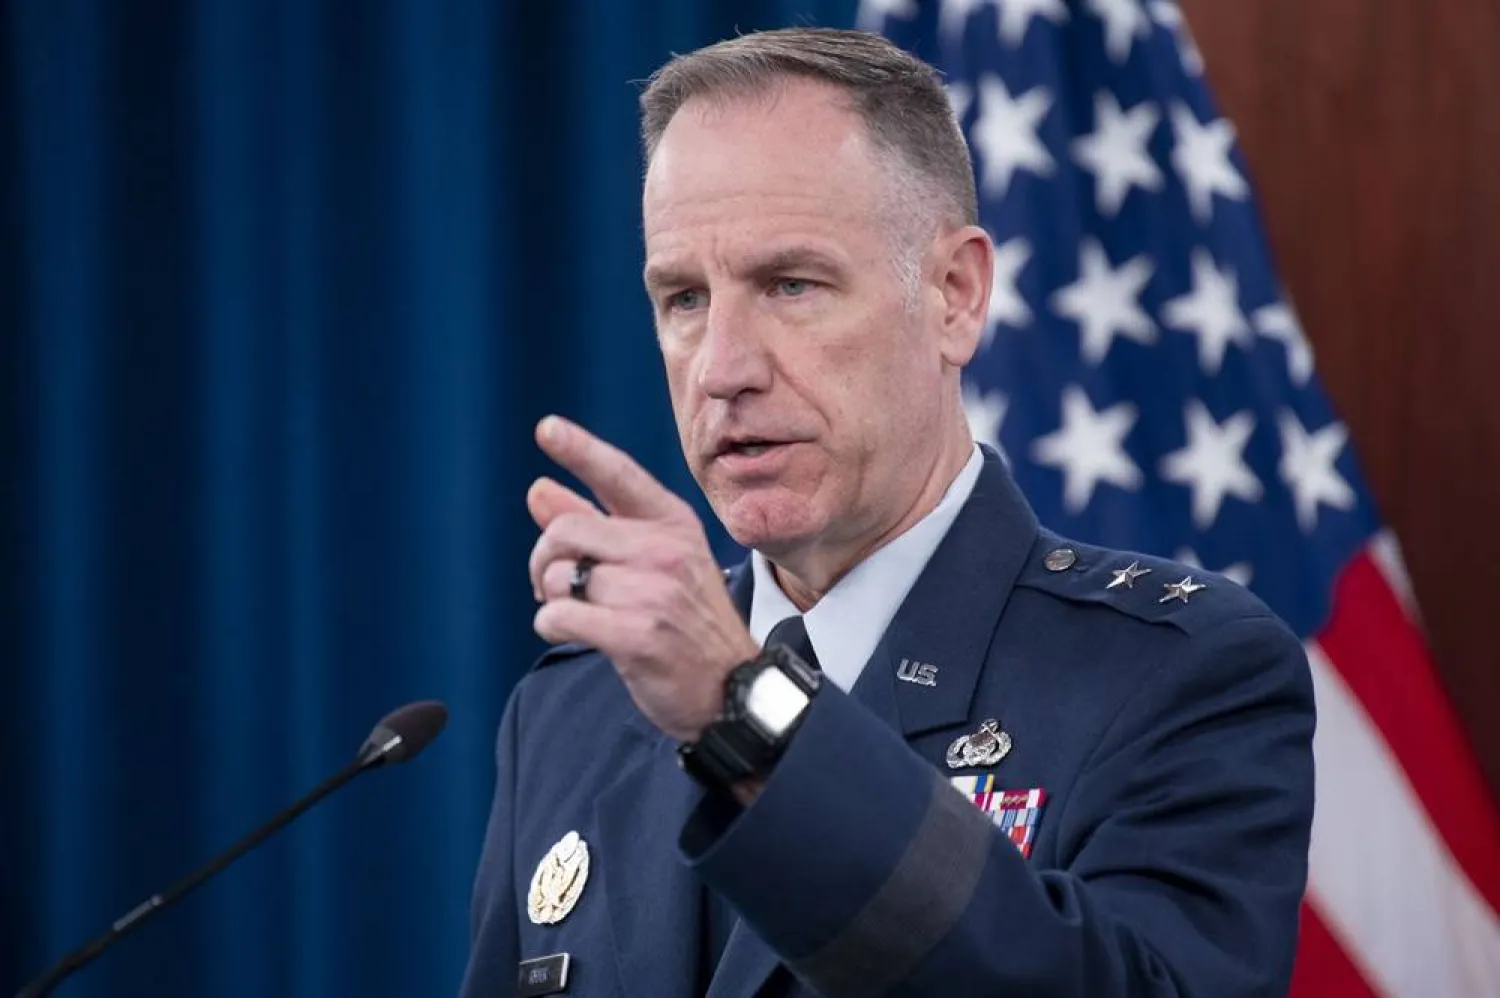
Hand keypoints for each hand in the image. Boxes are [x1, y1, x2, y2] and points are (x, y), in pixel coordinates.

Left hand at [527, 415, 760, 742]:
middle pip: (566, 530)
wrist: (733, 691)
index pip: (620, 476)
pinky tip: (577, 633)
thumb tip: (539, 490)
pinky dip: (553, 626)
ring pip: (558, 577)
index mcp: (674, 525)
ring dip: (552, 599)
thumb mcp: (656, 564)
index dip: (580, 450)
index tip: (546, 428)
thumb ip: (596, 525)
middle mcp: (665, 551)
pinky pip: (558, 616)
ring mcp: (653, 593)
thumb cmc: (687, 624)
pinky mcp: (636, 635)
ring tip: (581, 613)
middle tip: (550, 585)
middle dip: (543, 559)